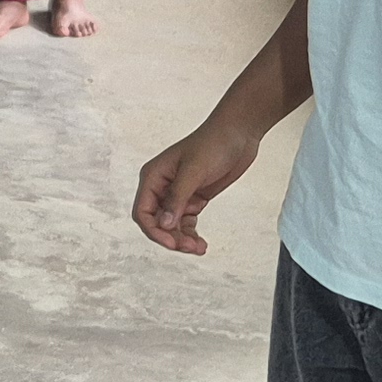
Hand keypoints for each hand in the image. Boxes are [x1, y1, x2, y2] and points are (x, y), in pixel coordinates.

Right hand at [131, 119, 263, 254]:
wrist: (238, 133)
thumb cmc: (213, 143)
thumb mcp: (193, 171)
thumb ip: (178, 198)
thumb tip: (164, 224)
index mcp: (153, 177)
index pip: (143, 212)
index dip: (155, 230)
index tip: (172, 243)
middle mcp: (162, 187)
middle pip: (158, 222)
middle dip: (172, 237)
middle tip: (190, 247)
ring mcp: (179, 193)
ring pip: (173, 225)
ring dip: (183, 239)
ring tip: (199, 247)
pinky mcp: (194, 197)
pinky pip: (187, 222)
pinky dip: (192, 233)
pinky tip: (201, 242)